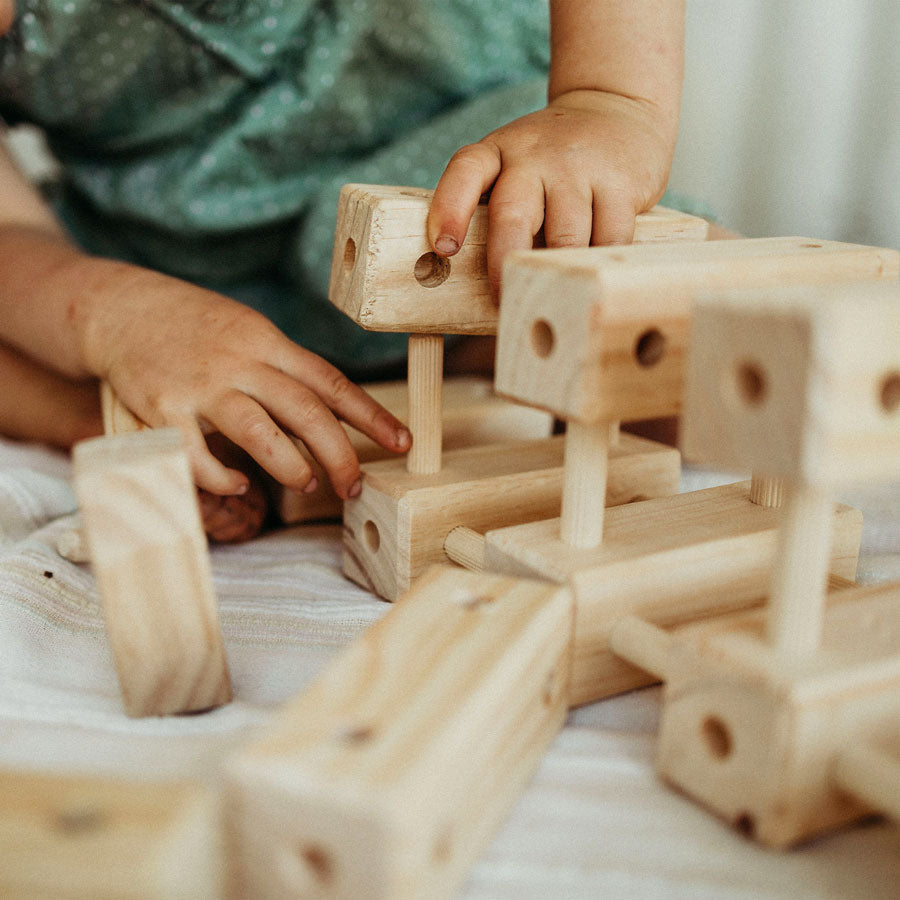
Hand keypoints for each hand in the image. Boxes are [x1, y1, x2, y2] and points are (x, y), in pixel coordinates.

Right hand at [74, 263, 410, 496]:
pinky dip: (222, 478)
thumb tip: (329, 415)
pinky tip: (238, 485)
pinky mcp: (161, 408)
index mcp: (269, 343)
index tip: (404, 442)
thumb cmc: (196, 328)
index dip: (371, 415)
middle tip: (354, 485)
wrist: (121, 308)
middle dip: (340, 454)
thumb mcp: (250, 333)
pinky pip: (197, 455)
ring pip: (259, 432)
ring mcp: (200, 386)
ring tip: (307, 484)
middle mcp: (241, 363)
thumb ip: (286, 370)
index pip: (331, 382)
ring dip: (291, 466)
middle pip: (305, 411)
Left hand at [427, 89, 677, 296]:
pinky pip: (609, 239)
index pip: (465, 173)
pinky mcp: (621, 183)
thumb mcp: (512, 168)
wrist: (616, 108)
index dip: (451, 210)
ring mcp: (579, 167)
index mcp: (497, 153)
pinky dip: (598, 266)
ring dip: (556, 273)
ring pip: (565, 237)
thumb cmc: (550, 162)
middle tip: (503, 301)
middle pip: (513, 215)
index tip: (444, 249)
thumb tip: (477, 289)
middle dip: (505, 263)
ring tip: (552, 299)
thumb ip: (493, 212)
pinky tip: (591, 276)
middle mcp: (534, 156)